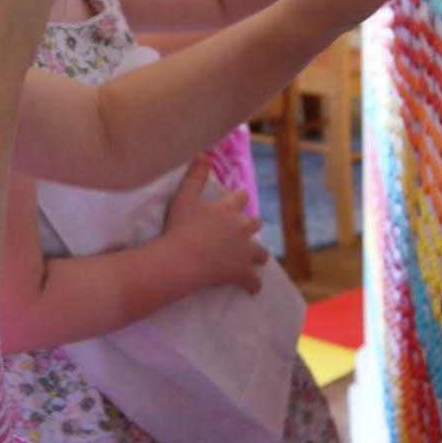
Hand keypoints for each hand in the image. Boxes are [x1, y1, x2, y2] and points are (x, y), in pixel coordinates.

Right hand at [164, 155, 268, 293]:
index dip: (239, 197)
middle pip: (254, 223)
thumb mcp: (184, 198)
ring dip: (258, 254)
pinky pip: (253, 281)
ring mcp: (243, 252)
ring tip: (255, 258)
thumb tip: (204, 154)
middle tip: (244, 231)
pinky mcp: (241, 273)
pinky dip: (253, 285)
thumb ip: (195, 176)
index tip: (238, 197)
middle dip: (251, 225)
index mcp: (228, 210)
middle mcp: (241, 229)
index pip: (240, 197)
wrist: (183, 258)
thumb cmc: (180, 227)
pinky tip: (252, 288)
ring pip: (260, 252)